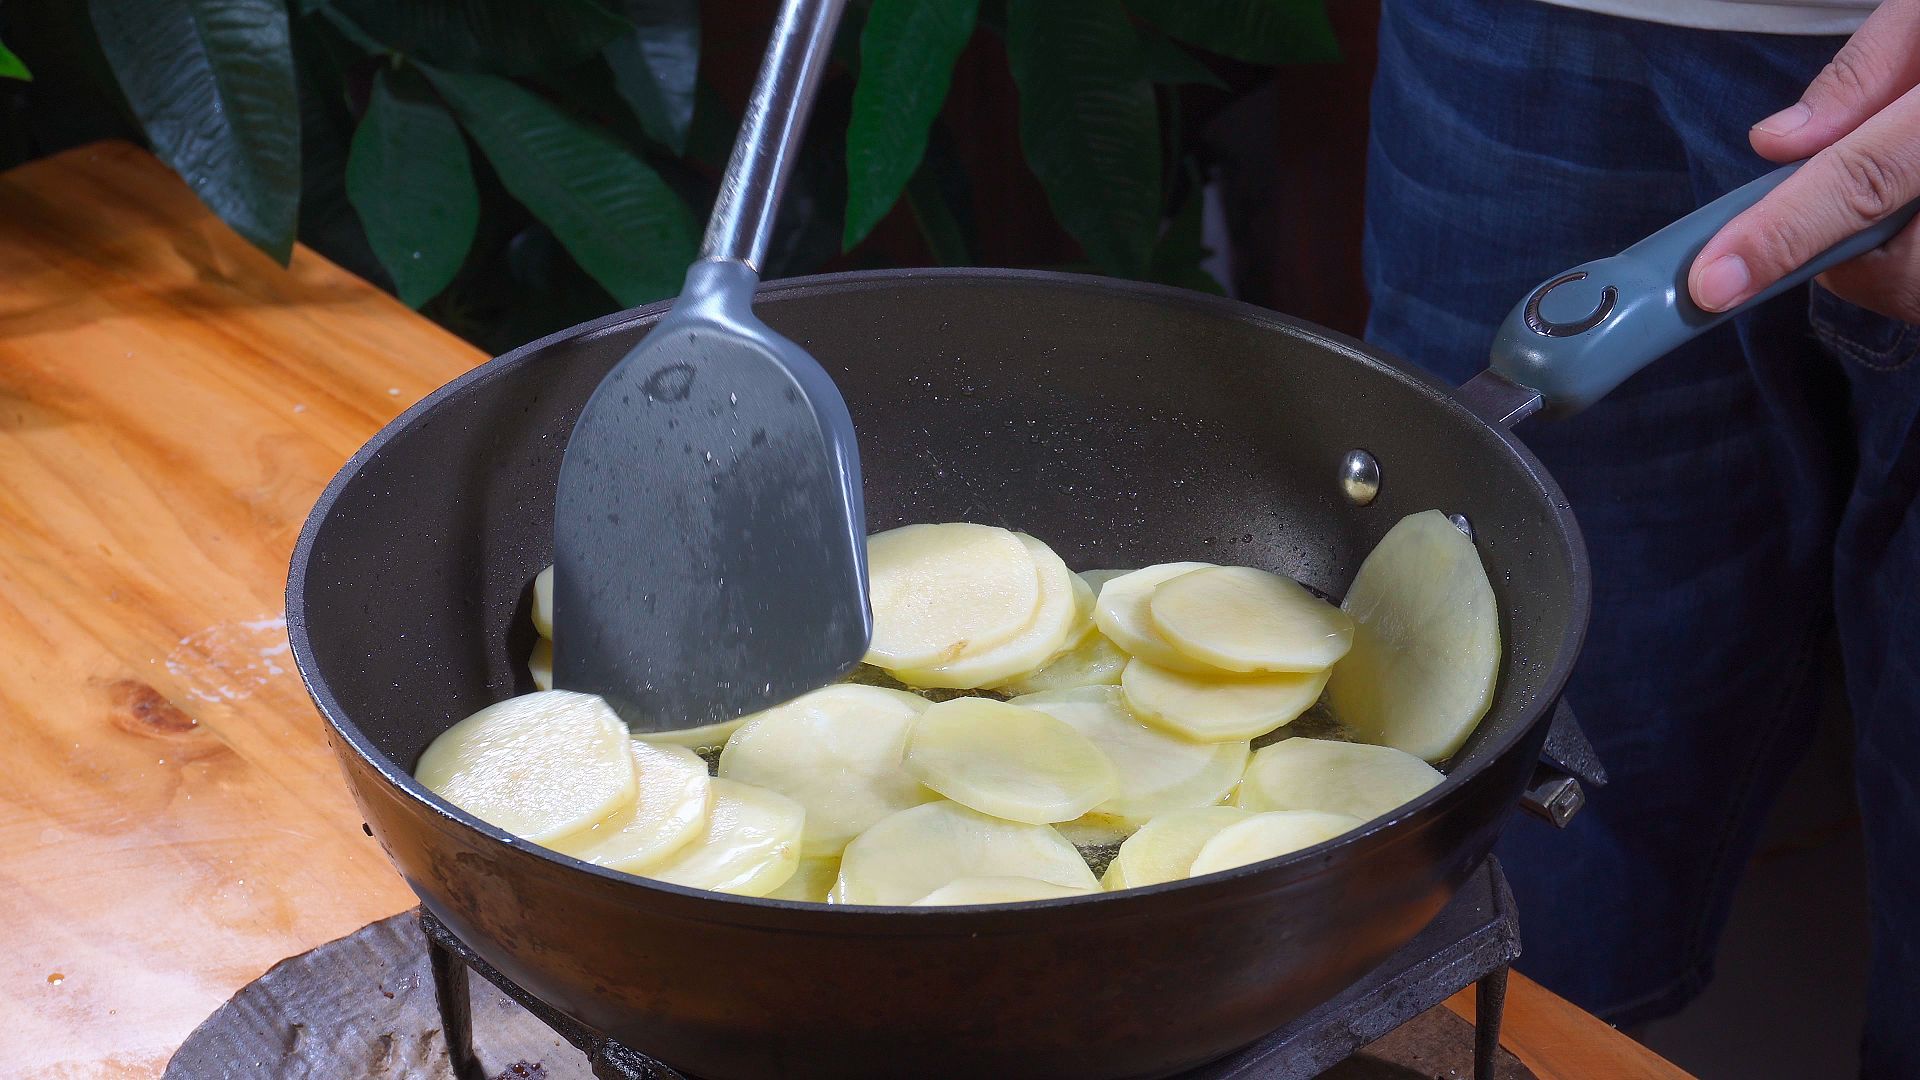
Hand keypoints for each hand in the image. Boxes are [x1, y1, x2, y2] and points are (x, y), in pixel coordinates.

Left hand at [1689, 0, 1919, 321]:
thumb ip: (1867, 71)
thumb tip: (1777, 143)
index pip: (1864, 182)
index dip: (1783, 235)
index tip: (1712, 284)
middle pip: (1884, 262)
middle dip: (1837, 244)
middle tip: (1860, 176)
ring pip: (1907, 287)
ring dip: (1884, 255)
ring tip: (1913, 180)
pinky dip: (1908, 260)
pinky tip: (1917, 210)